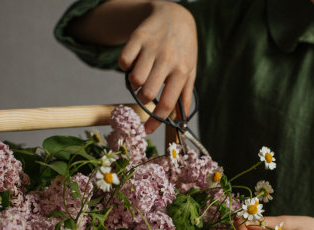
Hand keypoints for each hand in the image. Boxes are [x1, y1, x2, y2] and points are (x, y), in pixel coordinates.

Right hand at [120, 1, 197, 133]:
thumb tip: (182, 121)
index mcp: (182, 71)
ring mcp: (152, 48)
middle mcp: (168, 59)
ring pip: (134, 79)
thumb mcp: (190, 70)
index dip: (156, 120)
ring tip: (141, 77)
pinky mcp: (137, 37)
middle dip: (143, 99)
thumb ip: (185, 95)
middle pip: (148, 92)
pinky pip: (123, 61)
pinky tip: (134, 62)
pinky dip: (125, 67)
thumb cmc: (183, 49)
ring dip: (134, 83)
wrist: (174, 16)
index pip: (167, 103)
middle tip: (145, 93)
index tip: (147, 130)